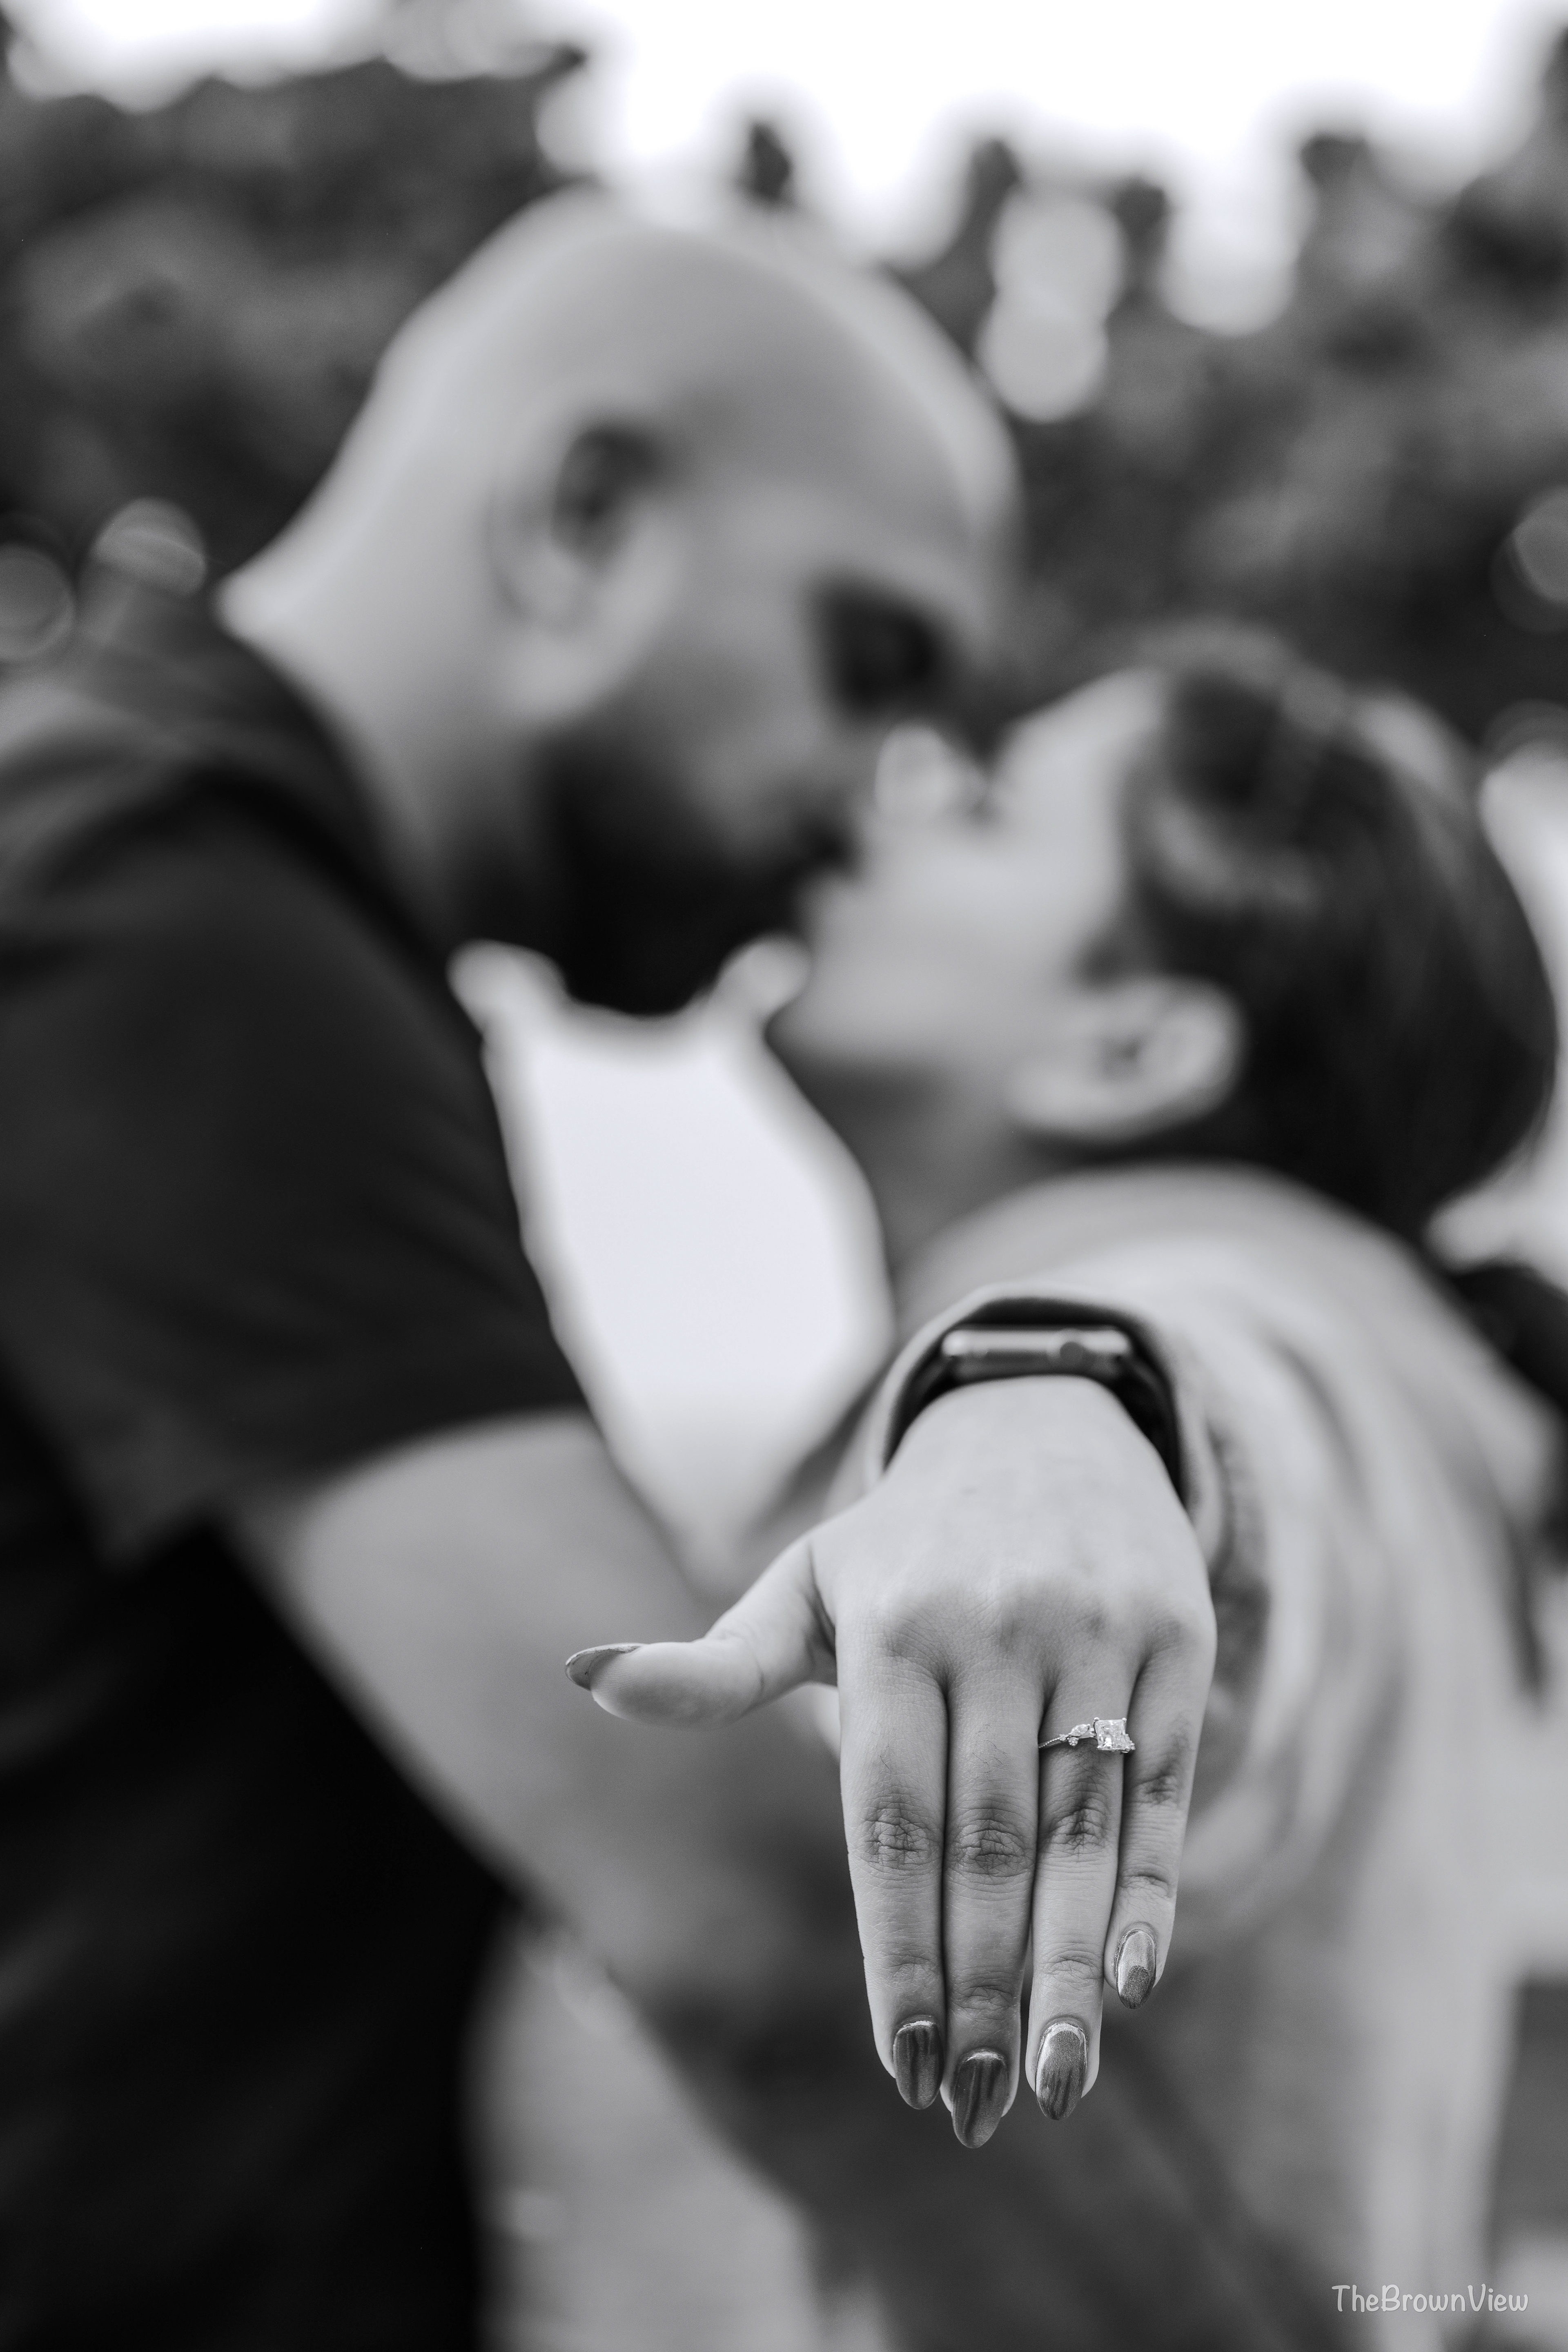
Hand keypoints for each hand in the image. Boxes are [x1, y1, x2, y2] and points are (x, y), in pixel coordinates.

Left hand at [567, 1376, 1216, 2146]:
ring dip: (1069, 1970)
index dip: (897, 1949)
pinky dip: (1147, 1889)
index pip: (891, 1821)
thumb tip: (585, 1679)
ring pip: (1081, 1830)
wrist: (1048, 1421)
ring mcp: (1095, 1635)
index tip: (897, 2062)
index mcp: (897, 1628)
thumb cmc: (907, 1542)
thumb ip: (714, 1663)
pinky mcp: (1177, 1642)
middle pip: (989, 1844)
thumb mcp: (806, 1585)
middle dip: (977, 1989)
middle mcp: (997, 1630)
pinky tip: (1131, 1984)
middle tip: (965, 2109)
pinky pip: (1161, 1787)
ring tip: (1050, 2084)